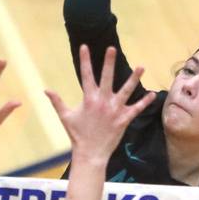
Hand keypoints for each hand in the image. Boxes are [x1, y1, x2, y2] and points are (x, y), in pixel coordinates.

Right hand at [46, 45, 154, 161]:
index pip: (85, 75)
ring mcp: (114, 110)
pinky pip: (136, 108)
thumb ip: (57, 101)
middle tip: (112, 48)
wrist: (90, 153)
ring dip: (134, 78)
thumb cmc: (77, 135)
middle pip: (106, 78)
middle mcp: (102, 102)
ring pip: (126, 90)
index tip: (85, 46)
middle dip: (108, 62)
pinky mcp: (123, 119)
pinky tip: (152, 94)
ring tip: (141, 66)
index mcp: (88, 99)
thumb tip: (45, 90)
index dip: (85, 60)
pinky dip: (144, 102)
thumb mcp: (65, 116)